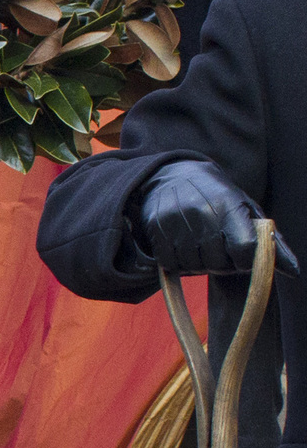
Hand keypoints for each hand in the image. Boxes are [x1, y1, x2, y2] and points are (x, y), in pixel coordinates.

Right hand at [135, 162, 299, 276]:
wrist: (172, 176)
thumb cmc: (217, 196)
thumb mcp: (247, 209)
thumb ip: (271, 240)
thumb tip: (293, 271)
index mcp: (228, 205)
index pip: (244, 247)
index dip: (245, 261)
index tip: (242, 258)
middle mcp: (201, 212)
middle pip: (217, 263)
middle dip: (222, 265)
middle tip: (221, 253)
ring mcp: (175, 221)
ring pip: (193, 267)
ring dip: (200, 266)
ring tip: (202, 250)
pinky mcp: (156, 229)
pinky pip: (171, 264)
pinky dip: (180, 264)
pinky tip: (185, 250)